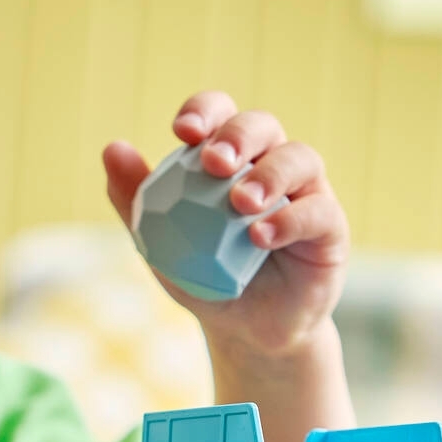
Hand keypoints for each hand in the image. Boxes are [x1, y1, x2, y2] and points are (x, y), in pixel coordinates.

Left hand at [102, 92, 348, 362]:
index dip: (205, 112)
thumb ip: (138, 198)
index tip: (182, 132)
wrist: (246, 330)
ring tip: (240, 203)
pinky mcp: (330, 228)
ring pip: (299, 158)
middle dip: (237, 135)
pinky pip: (318, 211)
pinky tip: (260, 236)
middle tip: (213, 161)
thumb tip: (112, 148)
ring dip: (268, 174)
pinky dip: (289, 219)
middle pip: (263, 125)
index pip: (221, 115)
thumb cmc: (205, 276)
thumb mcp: (161, 242)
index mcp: (231, 157)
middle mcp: (272, 164)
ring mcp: (306, 193)